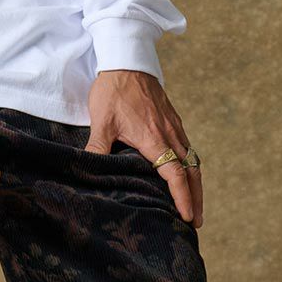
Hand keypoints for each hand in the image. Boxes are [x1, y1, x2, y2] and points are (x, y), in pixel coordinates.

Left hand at [86, 69, 202, 228]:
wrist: (127, 60)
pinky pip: (188, 148)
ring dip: (195, 184)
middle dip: (196, 198)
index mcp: (153, 138)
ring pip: (192, 160)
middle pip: (191, 172)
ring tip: (194, 206)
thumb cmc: (113, 90)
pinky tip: (185, 176)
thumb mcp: (101, 121)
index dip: (183, 197)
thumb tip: (86, 170)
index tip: (187, 216)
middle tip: (196, 222)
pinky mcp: (173, 120)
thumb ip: (96, 148)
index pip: (175, 174)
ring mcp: (174, 127)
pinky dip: (191, 167)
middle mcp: (170, 134)